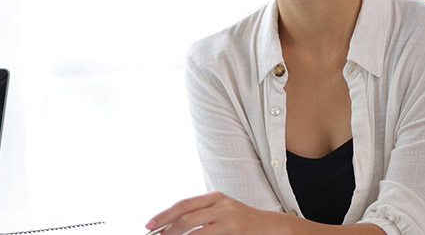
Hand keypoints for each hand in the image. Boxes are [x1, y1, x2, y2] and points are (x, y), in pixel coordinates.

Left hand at [146, 192, 291, 234]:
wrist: (274, 227)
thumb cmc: (246, 224)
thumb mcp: (224, 214)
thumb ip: (203, 217)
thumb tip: (176, 227)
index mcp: (215, 197)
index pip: (183, 204)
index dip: (164, 214)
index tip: (150, 224)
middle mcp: (220, 203)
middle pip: (185, 215)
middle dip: (166, 227)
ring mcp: (228, 215)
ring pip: (193, 227)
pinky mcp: (235, 228)